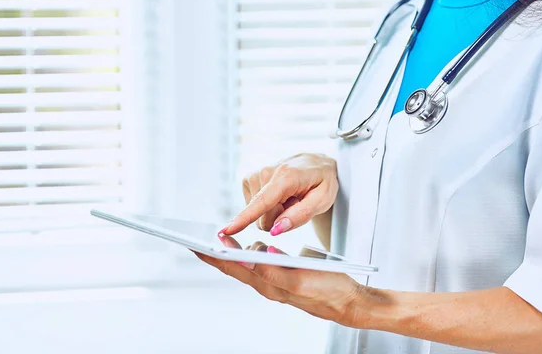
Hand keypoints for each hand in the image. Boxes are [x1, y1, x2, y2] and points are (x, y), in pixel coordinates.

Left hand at [194, 252, 366, 327]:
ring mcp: (276, 281)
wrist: (349, 301)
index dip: (211, 256)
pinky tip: (251, 248)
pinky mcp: (285, 277)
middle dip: (214, 254)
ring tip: (216, 240)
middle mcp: (268, 284)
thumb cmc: (328, 290)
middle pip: (234, 267)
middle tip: (194, 240)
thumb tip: (249, 259)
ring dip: (230, 253)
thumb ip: (275, 271)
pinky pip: (261, 265)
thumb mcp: (301, 279)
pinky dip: (251, 254)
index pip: (232, 268)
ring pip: (246, 266)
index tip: (192, 244)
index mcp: (268, 283)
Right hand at [221, 153, 337, 235]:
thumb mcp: (323, 200)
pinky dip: (267, 206)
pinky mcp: (250, 178)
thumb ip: (300, 215)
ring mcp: (256, 174)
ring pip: (257, 214)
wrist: (316, 162)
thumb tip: (276, 229)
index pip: (263, 202)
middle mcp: (266, 171)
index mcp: (286, 176)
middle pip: (262, 216)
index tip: (227, 229)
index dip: (245, 218)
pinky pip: (254, 207)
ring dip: (274, 211)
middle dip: (279, 218)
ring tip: (290, 197)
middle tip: (296, 203)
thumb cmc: (322, 181)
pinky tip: (280, 195)